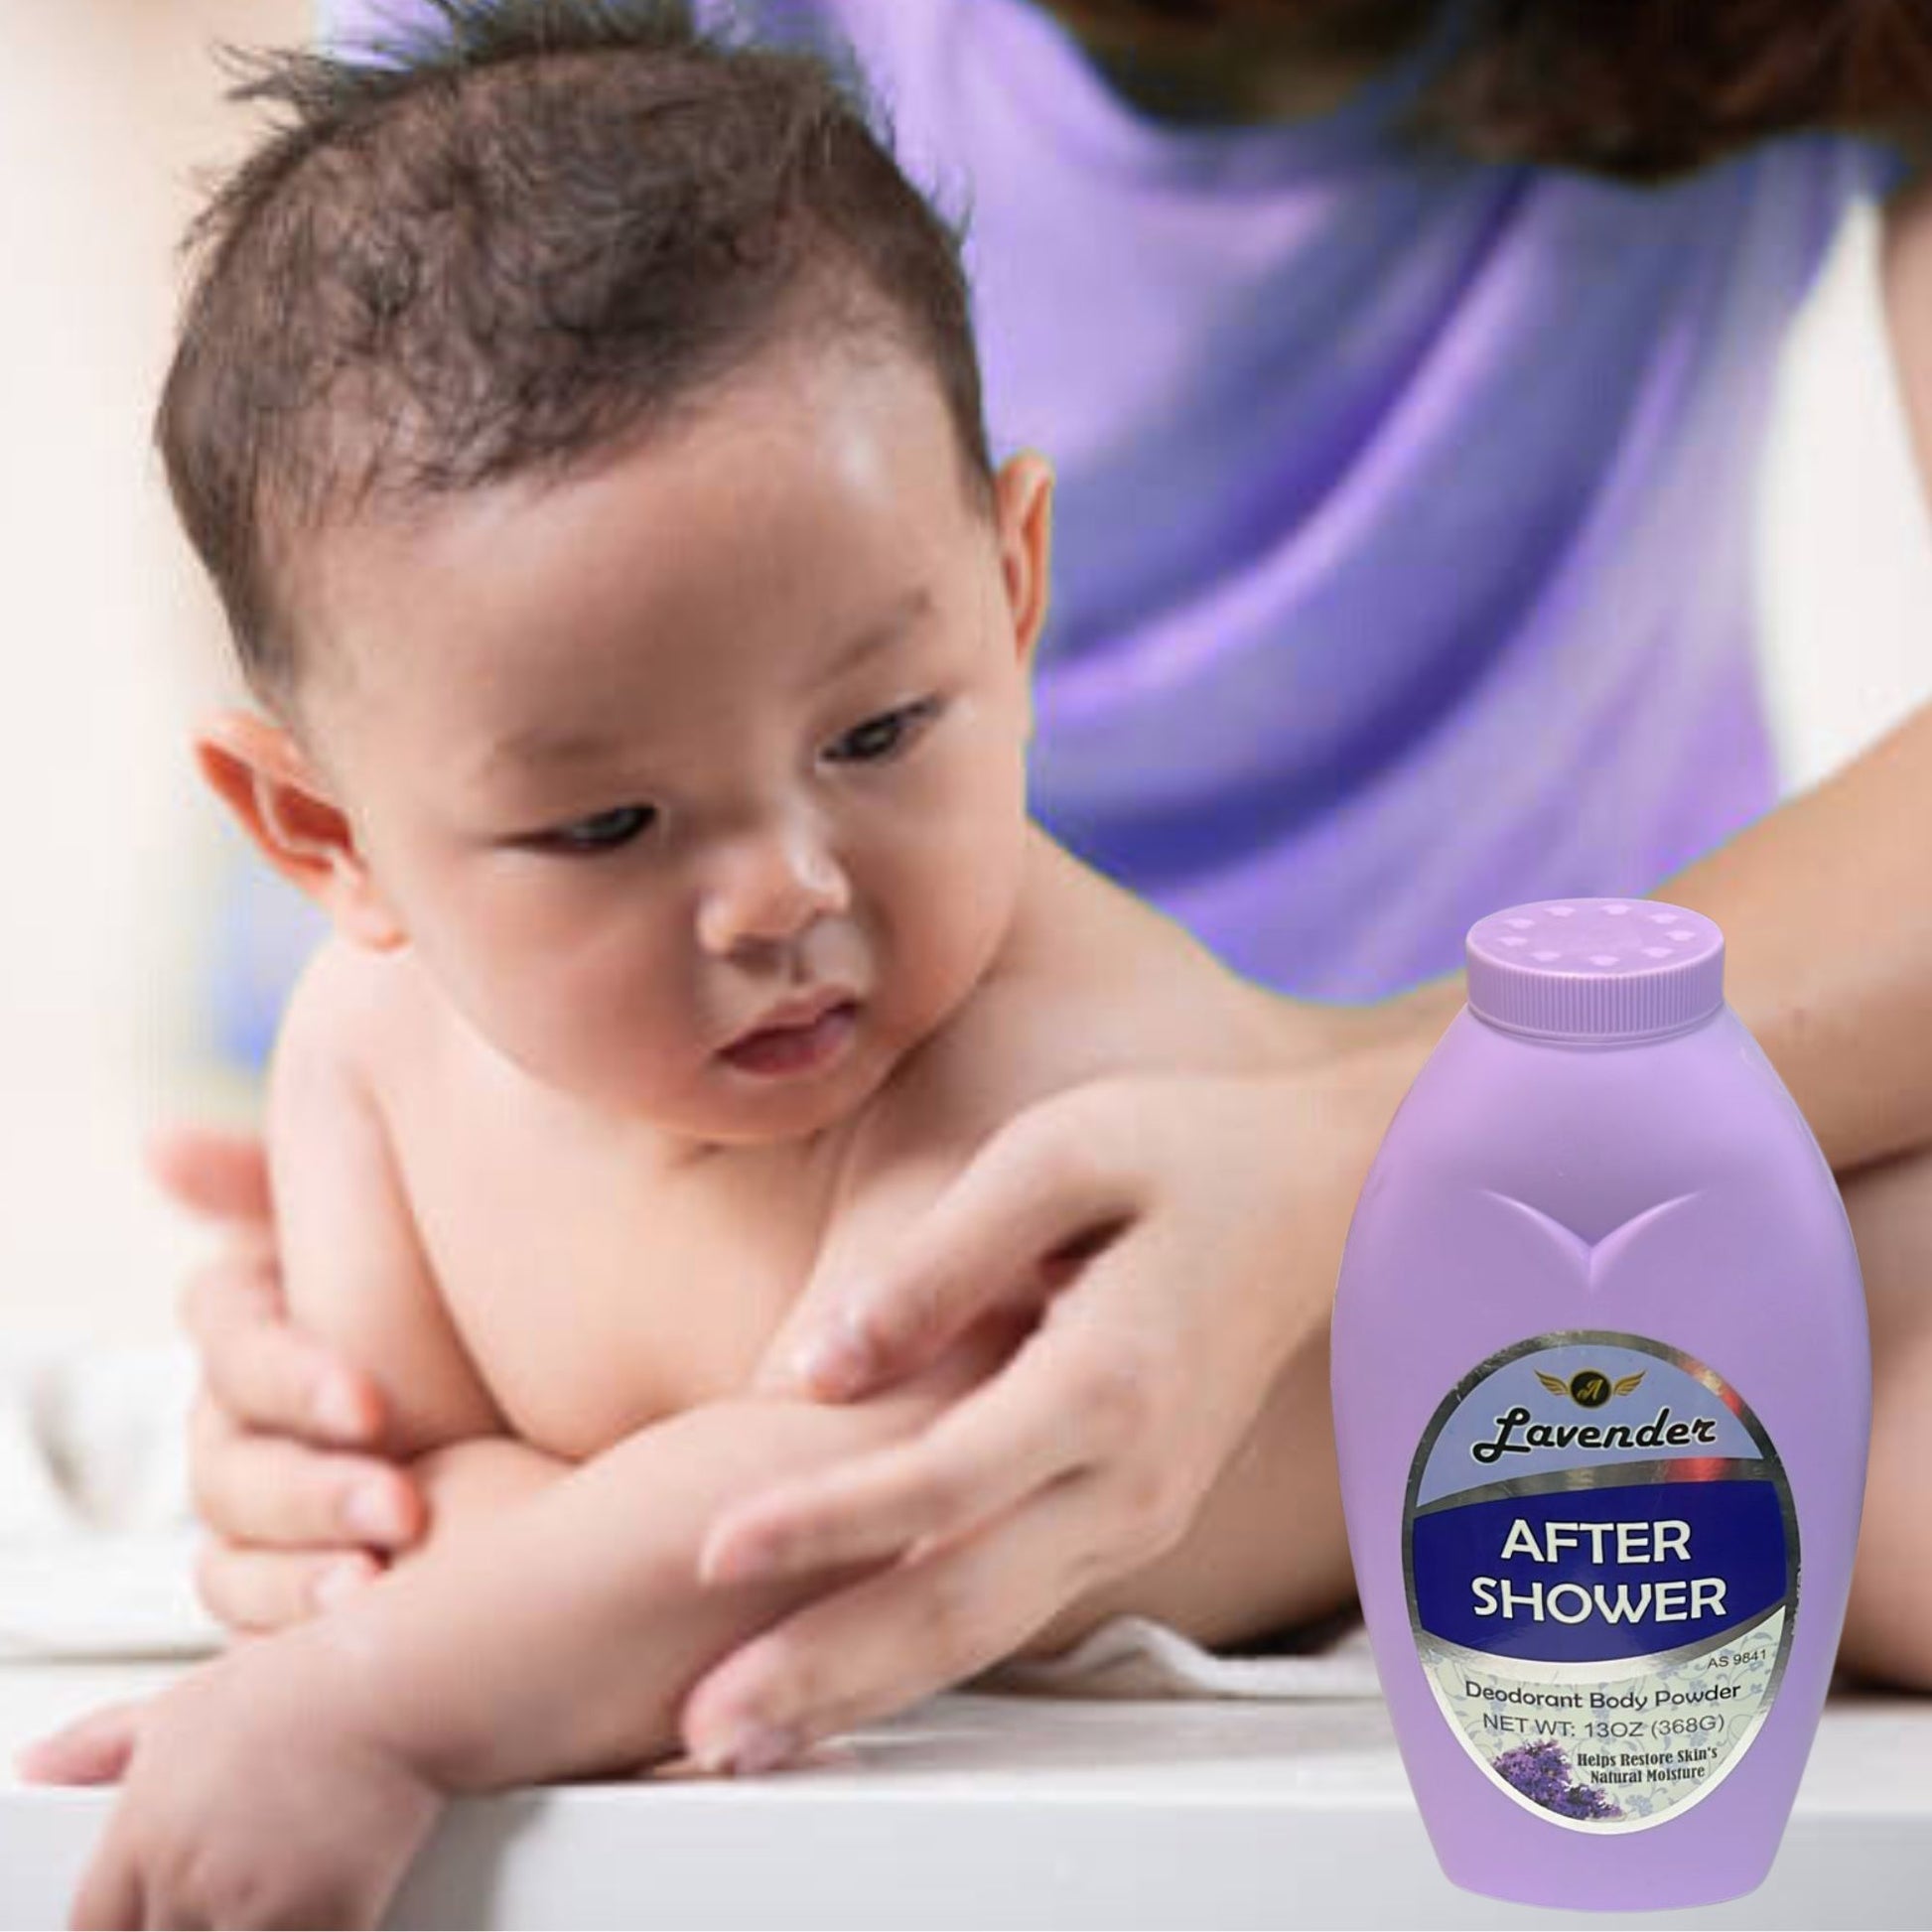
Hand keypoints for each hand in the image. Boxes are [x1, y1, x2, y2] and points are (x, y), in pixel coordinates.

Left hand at [18, 1634, 444, 1929]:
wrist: (394, 1687)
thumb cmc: (302, 1689)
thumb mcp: (183, 1703)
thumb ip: (99, 1745)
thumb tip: (39, 1763)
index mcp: (143, 1837)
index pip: (95, 1931)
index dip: (122, 1927)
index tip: (152, 1916)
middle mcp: (187, 1883)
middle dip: (189, 1923)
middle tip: (229, 1890)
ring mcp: (255, 1911)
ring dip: (250, 1927)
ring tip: (274, 1890)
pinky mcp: (325, 1924)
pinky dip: (309, 1929)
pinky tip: (319, 1901)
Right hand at [154, 1125, 426, 1631]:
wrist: (565, 1405)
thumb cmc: (473, 1289)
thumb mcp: (402, 1213)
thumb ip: (278, 1177)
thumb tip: (157, 1146)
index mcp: (266, 1323)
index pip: (230, 1339)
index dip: (288, 1374)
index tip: (372, 1405)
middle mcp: (254, 1419)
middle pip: (229, 1462)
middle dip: (308, 1488)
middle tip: (402, 1505)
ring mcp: (277, 1511)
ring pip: (235, 1553)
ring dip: (294, 1573)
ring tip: (375, 1581)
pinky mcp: (312, 1584)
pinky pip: (259, 1626)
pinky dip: (292, 1631)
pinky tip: (359, 1624)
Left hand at [677, 998, 1449, 1771]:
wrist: (1320, 1203)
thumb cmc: (1183, 1156)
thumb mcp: (1058, 1155)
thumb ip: (939, 1261)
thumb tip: (817, 1367)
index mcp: (1112, 1377)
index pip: (946, 1479)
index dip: (824, 1520)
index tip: (712, 1550)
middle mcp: (1130, 1475)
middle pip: (962, 1602)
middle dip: (826, 1668)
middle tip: (707, 1730)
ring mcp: (1136, 1512)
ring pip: (985, 1631)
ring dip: (861, 1691)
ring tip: (743, 1741)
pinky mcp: (1126, 1520)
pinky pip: (1010, 1607)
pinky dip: (918, 1662)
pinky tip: (837, 1686)